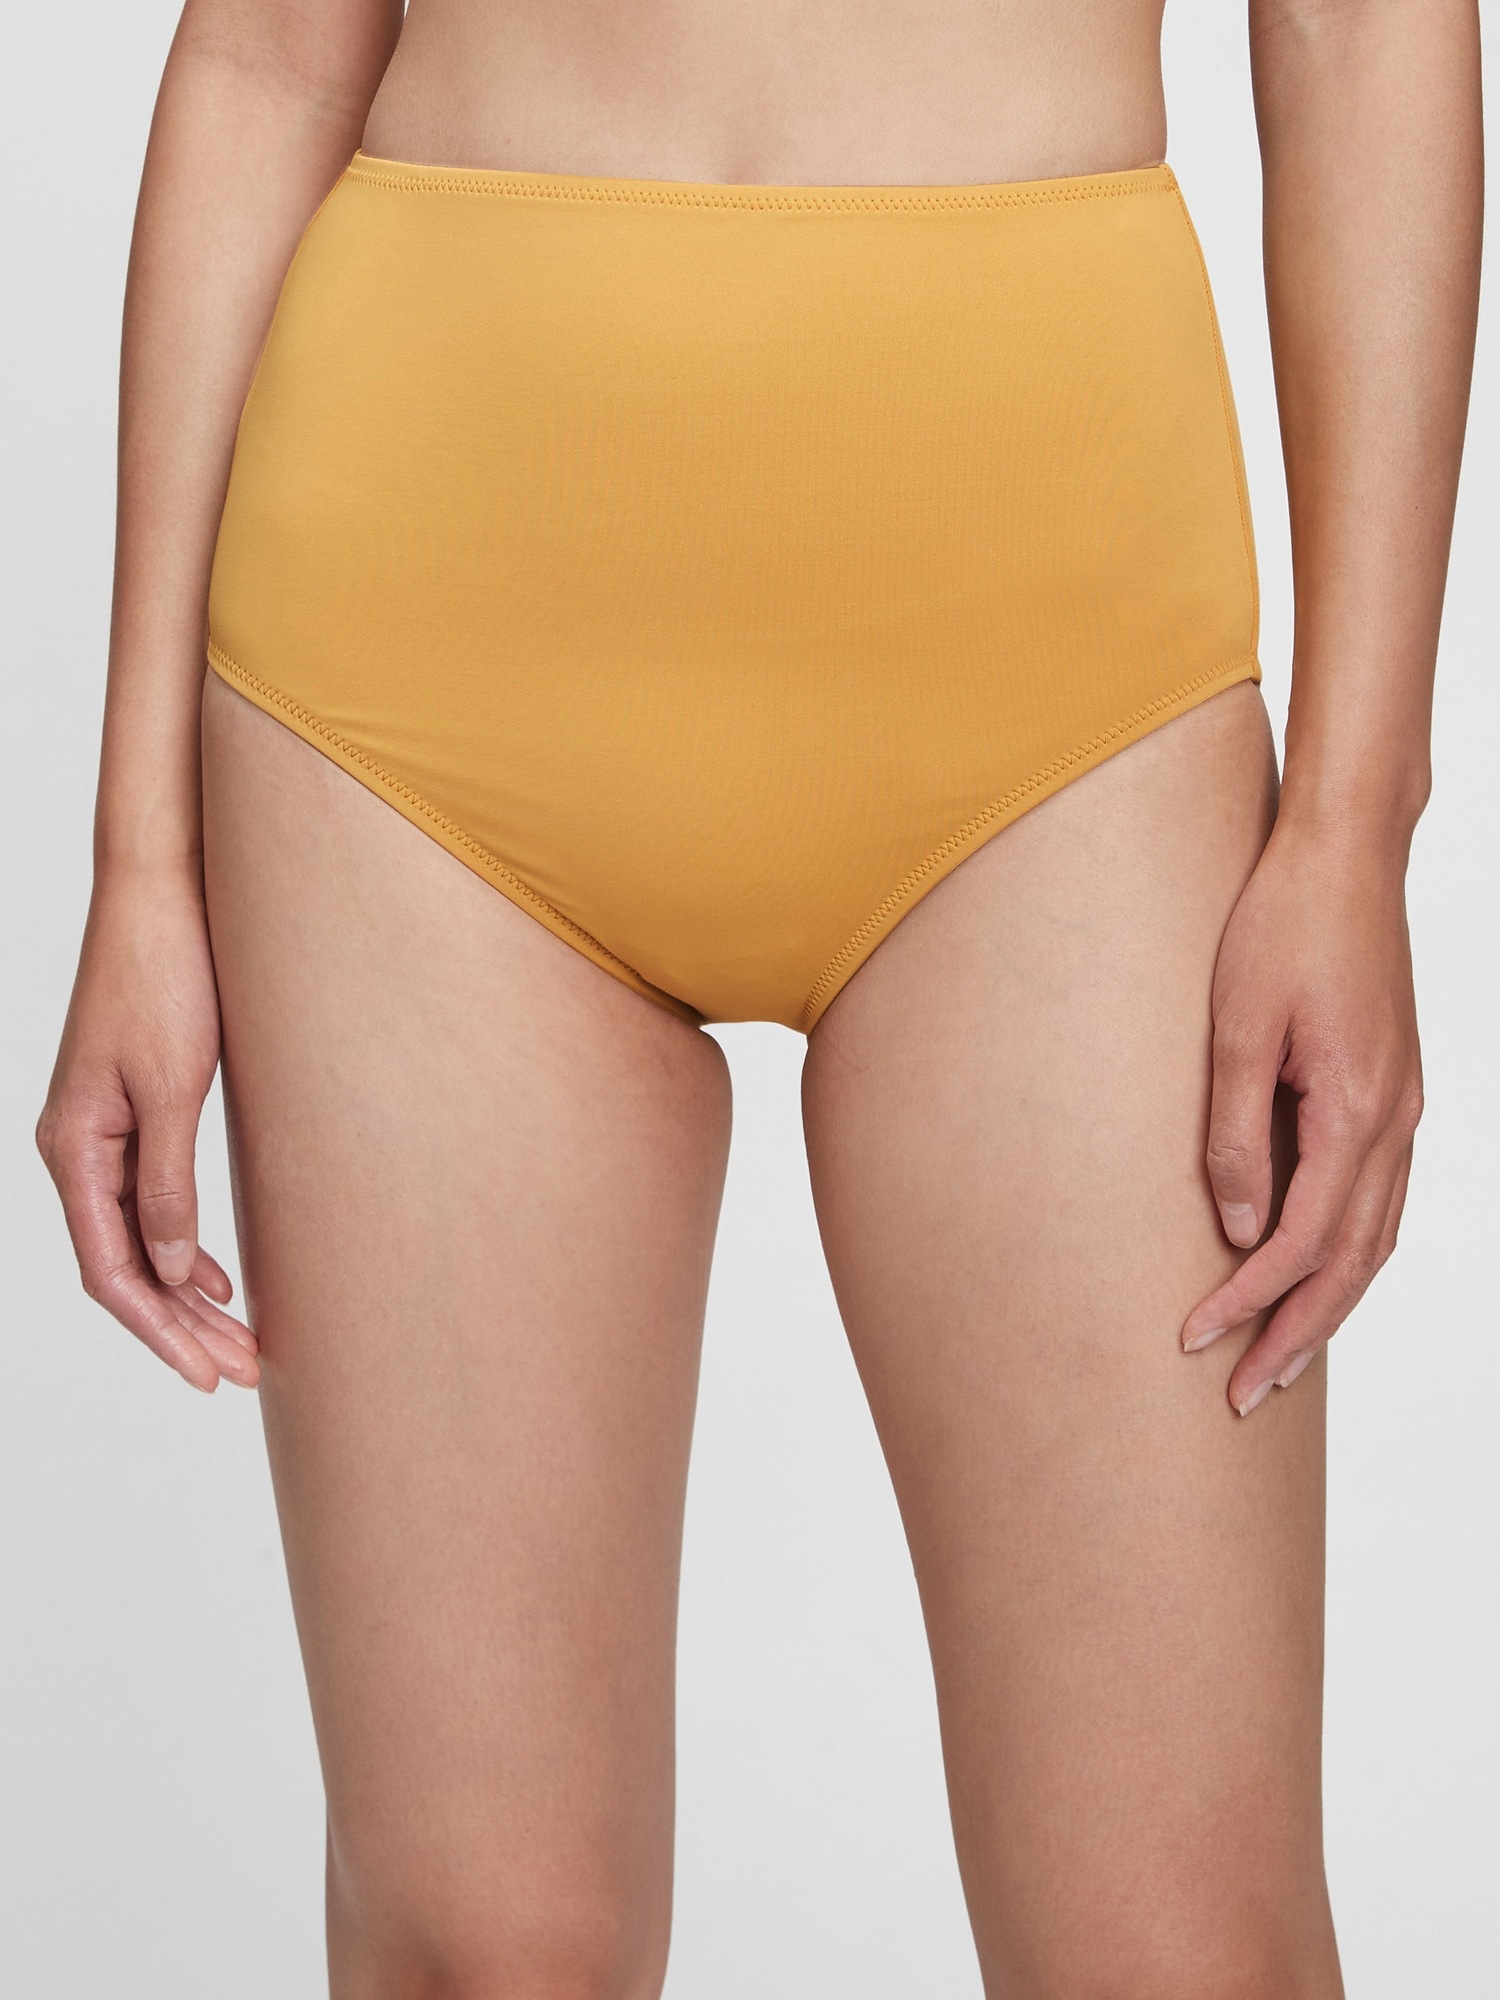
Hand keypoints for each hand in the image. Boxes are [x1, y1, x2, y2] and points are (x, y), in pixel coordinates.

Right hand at [37, 864, 257, 1391]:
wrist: (163, 893)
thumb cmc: (165, 975)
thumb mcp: (173, 1086)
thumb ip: (167, 1181)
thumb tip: (176, 1269)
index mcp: (74, 1147)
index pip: (110, 1270)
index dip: (160, 1330)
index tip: (207, 1374)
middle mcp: (78, 1148)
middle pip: (127, 1266)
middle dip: (181, 1327)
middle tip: (241, 1372)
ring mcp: (103, 1131)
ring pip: (141, 1239)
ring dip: (188, 1295)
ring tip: (240, 1342)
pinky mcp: (135, 1110)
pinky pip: (151, 1203)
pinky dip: (185, 1248)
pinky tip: (220, 1279)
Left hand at [1181, 822, 1422, 1414]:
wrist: (1348, 855)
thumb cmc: (1282, 925)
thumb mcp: (1235, 1027)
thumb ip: (1234, 1133)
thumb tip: (1232, 1225)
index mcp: (1358, 1112)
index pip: (1301, 1243)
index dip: (1247, 1300)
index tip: (1193, 1341)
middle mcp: (1396, 1122)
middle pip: (1352, 1265)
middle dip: (1296, 1336)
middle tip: (1243, 1398)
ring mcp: (1406, 1110)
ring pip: (1377, 1241)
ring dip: (1329, 1307)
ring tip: (1281, 1362)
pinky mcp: (1397, 1093)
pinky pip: (1382, 1201)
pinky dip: (1351, 1254)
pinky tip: (1319, 1275)